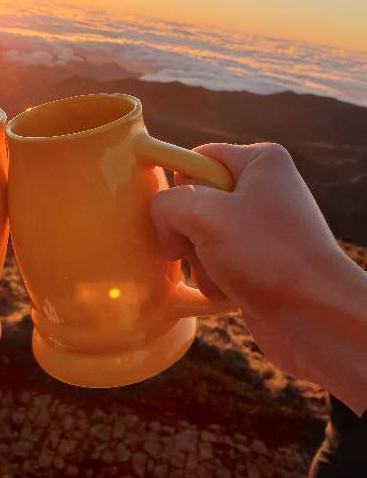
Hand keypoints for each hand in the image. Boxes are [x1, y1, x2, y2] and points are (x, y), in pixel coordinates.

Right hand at [152, 142, 366, 412]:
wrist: (316, 319)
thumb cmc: (269, 257)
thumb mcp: (205, 215)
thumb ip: (167, 203)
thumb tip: (161, 219)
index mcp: (260, 162)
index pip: (198, 158)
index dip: (181, 185)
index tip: (177, 212)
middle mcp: (262, 191)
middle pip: (193, 200)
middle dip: (187, 230)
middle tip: (200, 245)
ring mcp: (258, 230)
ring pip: (198, 236)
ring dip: (198, 260)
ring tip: (223, 273)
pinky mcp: (255, 263)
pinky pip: (213, 263)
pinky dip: (213, 280)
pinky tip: (232, 291)